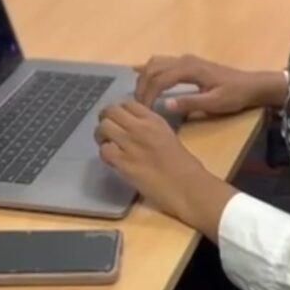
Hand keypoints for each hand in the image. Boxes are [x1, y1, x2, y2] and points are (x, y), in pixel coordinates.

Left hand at [96, 100, 234, 237]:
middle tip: (108, 131)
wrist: (188, 187)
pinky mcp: (124, 163)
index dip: (119, 111)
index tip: (120, 120)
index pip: (127, 103)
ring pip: (103, 128)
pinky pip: (104, 150)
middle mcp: (140, 128)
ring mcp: (131, 144)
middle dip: (105, 119)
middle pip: (110, 111)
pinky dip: (105, 154)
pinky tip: (113, 160)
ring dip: (101, 136)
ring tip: (107, 144)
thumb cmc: (185, 165)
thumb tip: (132, 129)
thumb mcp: (168, 136)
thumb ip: (150, 129)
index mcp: (154, 120)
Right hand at [134, 54, 286, 115]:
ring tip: (142, 97)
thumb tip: (164, 105)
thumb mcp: (214, 103)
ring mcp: (185, 59)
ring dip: (144, 78)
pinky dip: (151, 71)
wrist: (251, 85)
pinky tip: (147, 82)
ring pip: (155, 62)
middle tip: (138, 106)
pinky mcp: (188, 62)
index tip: (143, 111)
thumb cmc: (234, 96)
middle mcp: (184, 60)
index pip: (159, 79)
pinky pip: (162, 62)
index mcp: (189, 69)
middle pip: (152, 68)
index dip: (147, 95)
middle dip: (142, 86)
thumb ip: (189, 103)